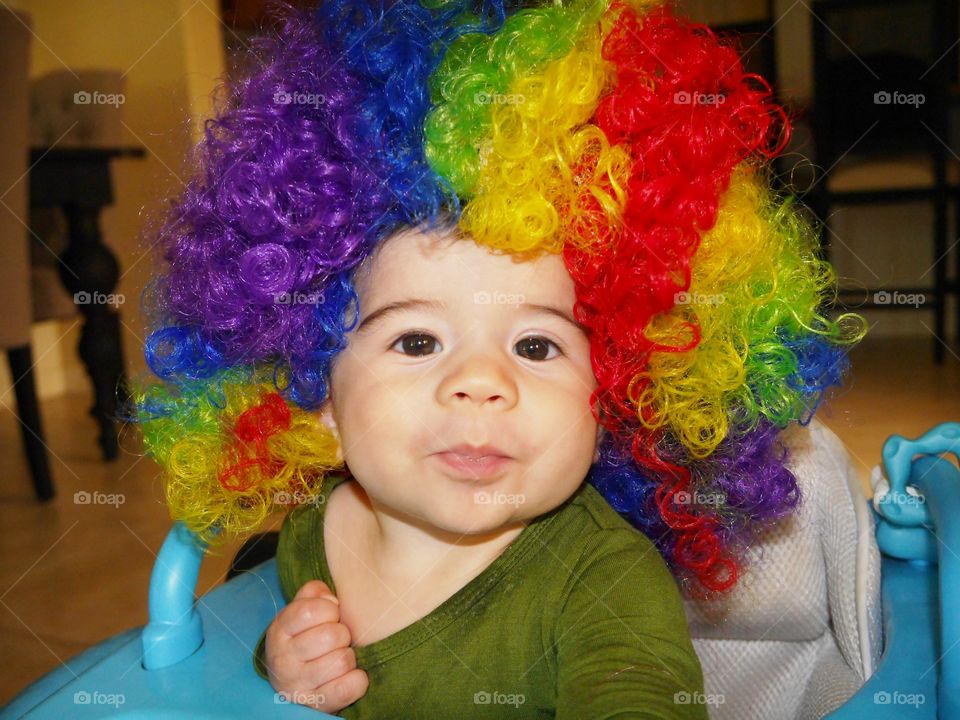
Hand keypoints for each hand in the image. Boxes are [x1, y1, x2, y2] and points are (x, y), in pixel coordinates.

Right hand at [265, 579, 368, 712]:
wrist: (293, 681)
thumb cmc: (304, 637)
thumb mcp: (301, 610)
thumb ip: (314, 593)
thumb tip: (331, 598)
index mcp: (279, 630)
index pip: (310, 610)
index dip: (330, 609)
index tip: (331, 615)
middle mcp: (282, 659)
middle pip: (331, 635)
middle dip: (342, 634)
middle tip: (337, 640)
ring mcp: (296, 685)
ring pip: (342, 660)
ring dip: (348, 656)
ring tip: (339, 657)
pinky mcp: (314, 705)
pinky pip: (347, 688)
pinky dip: (357, 680)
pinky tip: (352, 676)